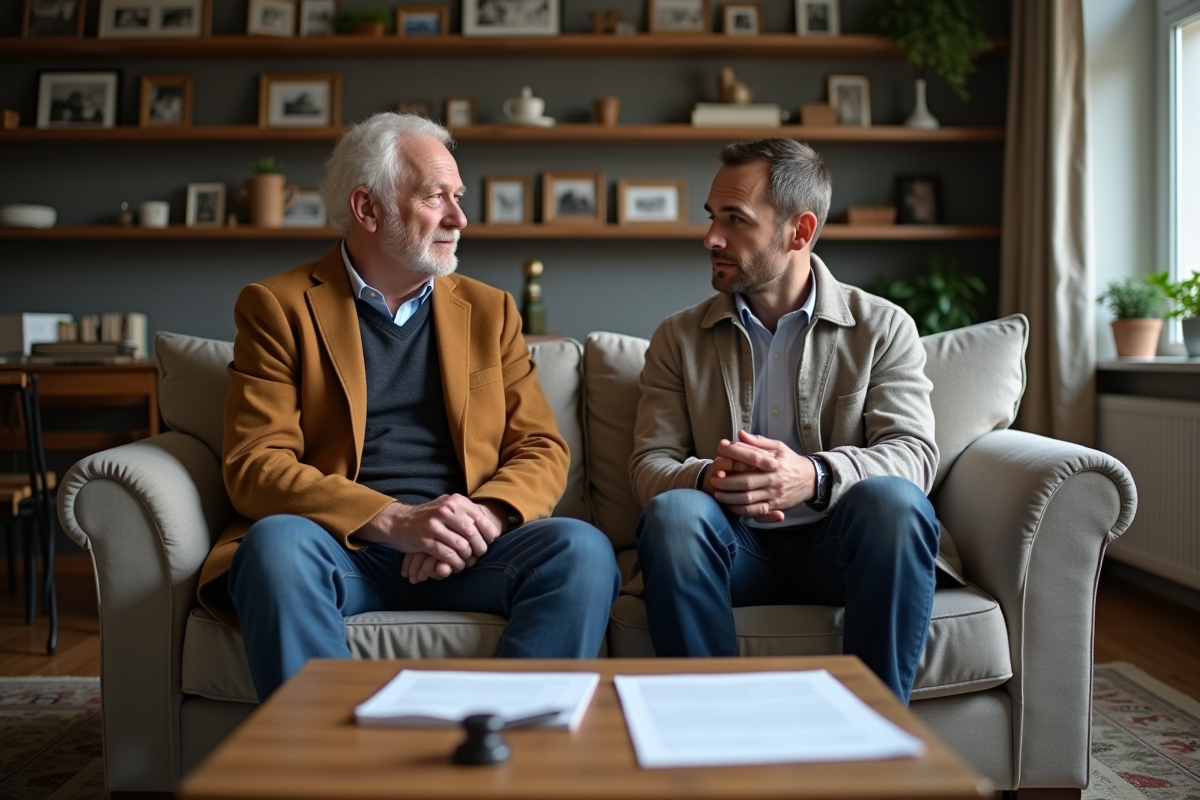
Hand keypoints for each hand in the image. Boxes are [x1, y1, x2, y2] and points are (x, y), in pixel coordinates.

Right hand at [395, 500, 511, 583]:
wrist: (398, 521)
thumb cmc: (427, 516)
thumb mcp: (446, 506)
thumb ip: (465, 512)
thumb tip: (489, 525)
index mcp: (453, 501)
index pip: (479, 517)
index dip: (488, 531)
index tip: (491, 540)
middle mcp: (444, 511)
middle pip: (472, 532)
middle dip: (480, 546)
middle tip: (480, 553)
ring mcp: (434, 526)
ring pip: (461, 545)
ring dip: (467, 556)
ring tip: (468, 560)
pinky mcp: (425, 541)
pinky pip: (447, 555)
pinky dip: (456, 563)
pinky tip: (457, 566)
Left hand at [709, 431, 816, 521]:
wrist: (811, 480)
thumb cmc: (791, 462)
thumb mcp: (779, 447)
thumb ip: (759, 442)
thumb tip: (740, 434)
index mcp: (775, 463)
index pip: (753, 457)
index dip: (735, 452)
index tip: (721, 448)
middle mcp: (775, 480)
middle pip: (747, 482)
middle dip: (727, 482)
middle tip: (714, 479)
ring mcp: (775, 495)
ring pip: (749, 499)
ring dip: (730, 498)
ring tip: (717, 493)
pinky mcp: (775, 507)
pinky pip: (755, 511)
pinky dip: (740, 510)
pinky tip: (730, 506)